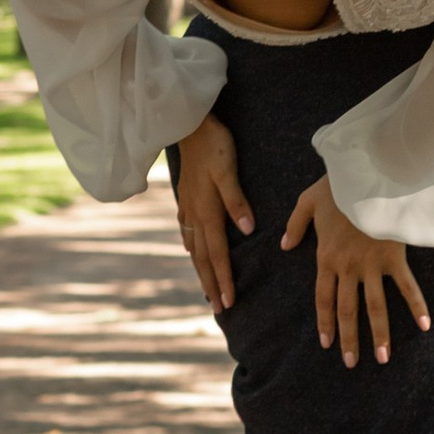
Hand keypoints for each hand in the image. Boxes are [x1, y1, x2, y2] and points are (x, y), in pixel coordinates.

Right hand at [172, 113, 253, 311]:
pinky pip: (188, 232)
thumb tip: (248, 230)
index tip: (229, 302)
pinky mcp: (185, 198)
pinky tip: (192, 252)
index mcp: (208, 211)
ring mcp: (187, 207)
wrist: (188, 124)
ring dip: (202, 270)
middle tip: (219, 309)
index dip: (224, 278)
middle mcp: (195, 214)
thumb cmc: (214, 145)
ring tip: (207, 289)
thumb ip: (237, 201)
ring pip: (194, 248)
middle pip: (204, 258)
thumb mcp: (228, 170)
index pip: (218, 253)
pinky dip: (192, 249)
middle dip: (212, 284)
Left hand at [281, 173, 430, 365]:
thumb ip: (295, 226)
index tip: (327, 344)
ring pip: (375, 306)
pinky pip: (406, 286)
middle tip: (351, 363)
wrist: (367, 175)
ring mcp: (372, 265)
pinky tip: (424, 326)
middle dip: (349, 339)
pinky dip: (416, 306)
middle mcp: (347, 268)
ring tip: (382, 358)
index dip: (326, 322)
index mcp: (325, 258)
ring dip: (379, 334)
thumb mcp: (306, 202)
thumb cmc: (337, 186)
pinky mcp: (394, 257)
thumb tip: (284, 245)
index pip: (323, 298)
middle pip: (347, 310)